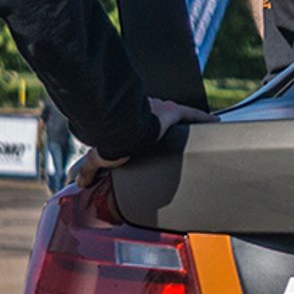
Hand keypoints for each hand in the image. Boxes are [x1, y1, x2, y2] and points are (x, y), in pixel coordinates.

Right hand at [72, 99, 215, 181]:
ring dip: (186, 120)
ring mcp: (161, 111)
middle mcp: (147, 113)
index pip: (142, 125)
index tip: (151, 134)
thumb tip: (79, 182)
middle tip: (176, 132)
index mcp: (130, 124)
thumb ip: (89, 169)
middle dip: (167, 123)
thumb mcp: (98, 158)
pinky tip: (214, 122)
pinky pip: (193, 114)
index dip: (147, 128)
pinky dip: (203, 118)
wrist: (120, 129)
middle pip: (161, 117)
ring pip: (178, 115)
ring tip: (200, 129)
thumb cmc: (110, 140)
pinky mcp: (173, 112)